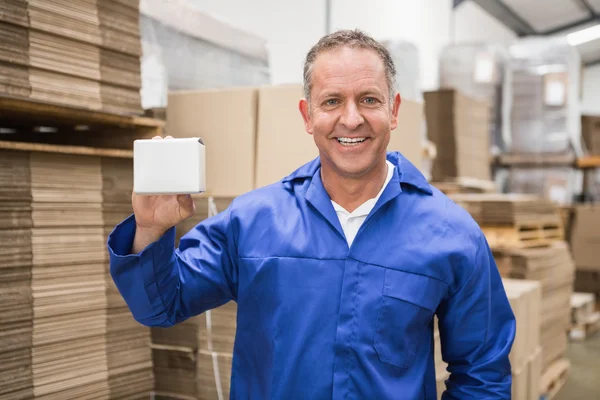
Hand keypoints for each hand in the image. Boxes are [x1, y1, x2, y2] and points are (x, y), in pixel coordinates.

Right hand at [130, 136, 195, 251]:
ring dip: (155, 147)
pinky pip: (141, 168)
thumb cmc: (172, 215)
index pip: (183, 163)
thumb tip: (185, 193)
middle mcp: (168, 175)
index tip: (185, 145)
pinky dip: (142, 159)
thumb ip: (187, 203)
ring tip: (157, 140)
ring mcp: (154, 177)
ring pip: (155, 159)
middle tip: (169, 140)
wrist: (152, 223)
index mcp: (180, 180)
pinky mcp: (141, 181)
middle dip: (169, 146)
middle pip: (169, 157)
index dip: (184, 153)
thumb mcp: (184, 211)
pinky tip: (143, 153)